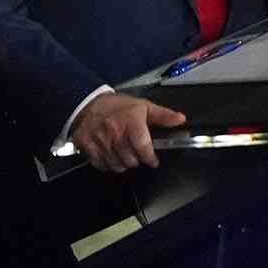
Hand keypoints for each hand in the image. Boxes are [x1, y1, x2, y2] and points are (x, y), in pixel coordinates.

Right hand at [70, 91, 187, 173]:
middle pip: (131, 160)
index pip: (143, 147)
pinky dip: (108, 164)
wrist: (89, 103)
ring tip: (125, 154)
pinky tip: (112, 155)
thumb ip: (163, 115)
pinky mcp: (87, 145)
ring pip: (117, 165)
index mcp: (131, 121)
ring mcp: (100, 140)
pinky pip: (101, 165)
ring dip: (124, 163)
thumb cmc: (118, 106)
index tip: (153, 160)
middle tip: (137, 154)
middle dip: (137, 160)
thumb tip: (180, 119)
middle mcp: (114, 131)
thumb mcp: (143, 106)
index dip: (150, 158)